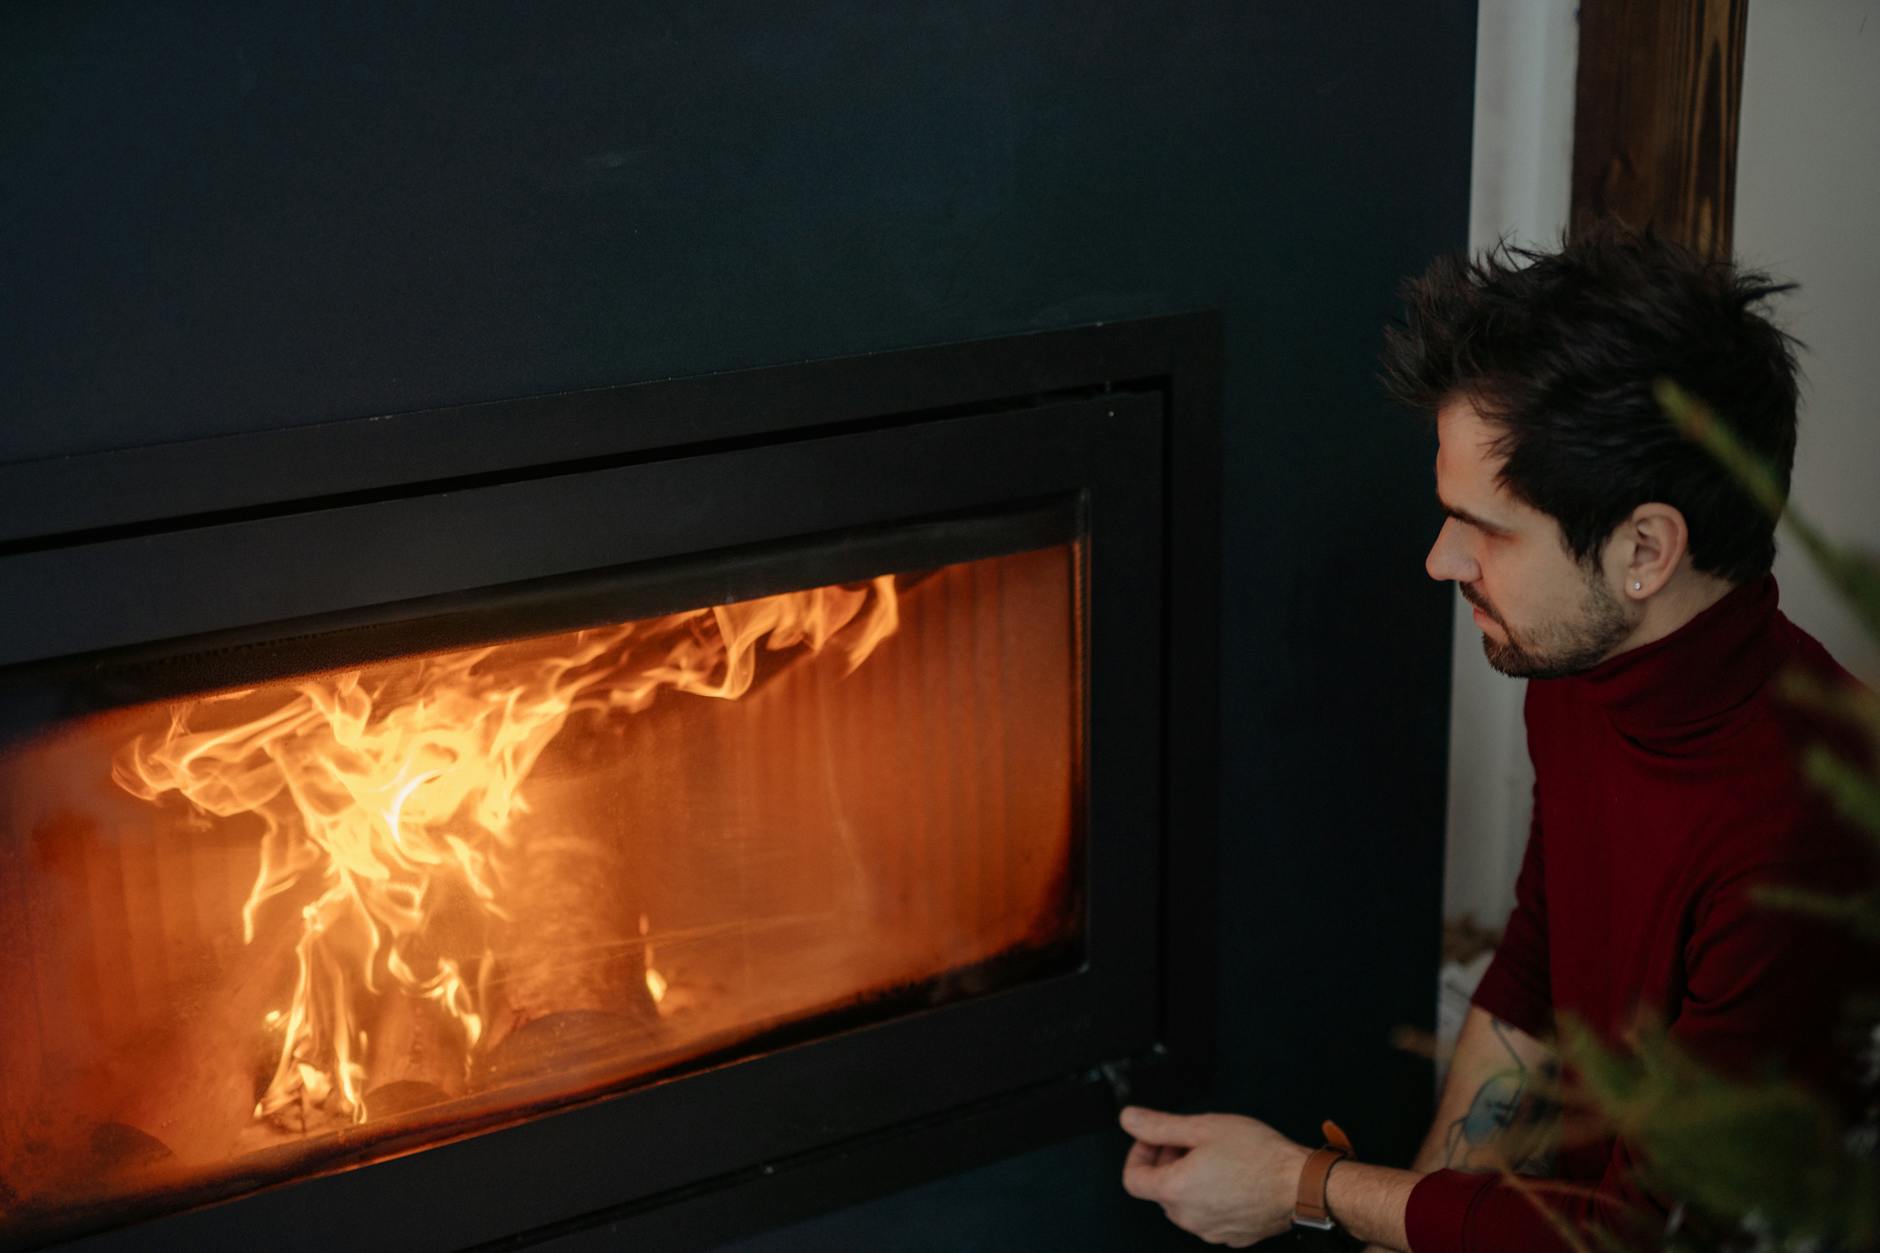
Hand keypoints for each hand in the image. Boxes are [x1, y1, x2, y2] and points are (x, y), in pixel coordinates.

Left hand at [1119, 1105, 1309, 1247]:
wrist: (1300, 1184)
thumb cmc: (1259, 1157)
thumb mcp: (1203, 1127)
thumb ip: (1159, 1125)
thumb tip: (1130, 1119)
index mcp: (1176, 1190)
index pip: (1133, 1179)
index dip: (1139, 1154)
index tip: (1155, 1140)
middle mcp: (1189, 1217)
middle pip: (1160, 1189)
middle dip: (1167, 1161)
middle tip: (1190, 1141)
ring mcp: (1210, 1230)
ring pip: (1184, 1203)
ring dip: (1189, 1178)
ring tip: (1214, 1155)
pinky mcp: (1231, 1236)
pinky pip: (1208, 1214)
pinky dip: (1210, 1195)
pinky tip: (1230, 1175)